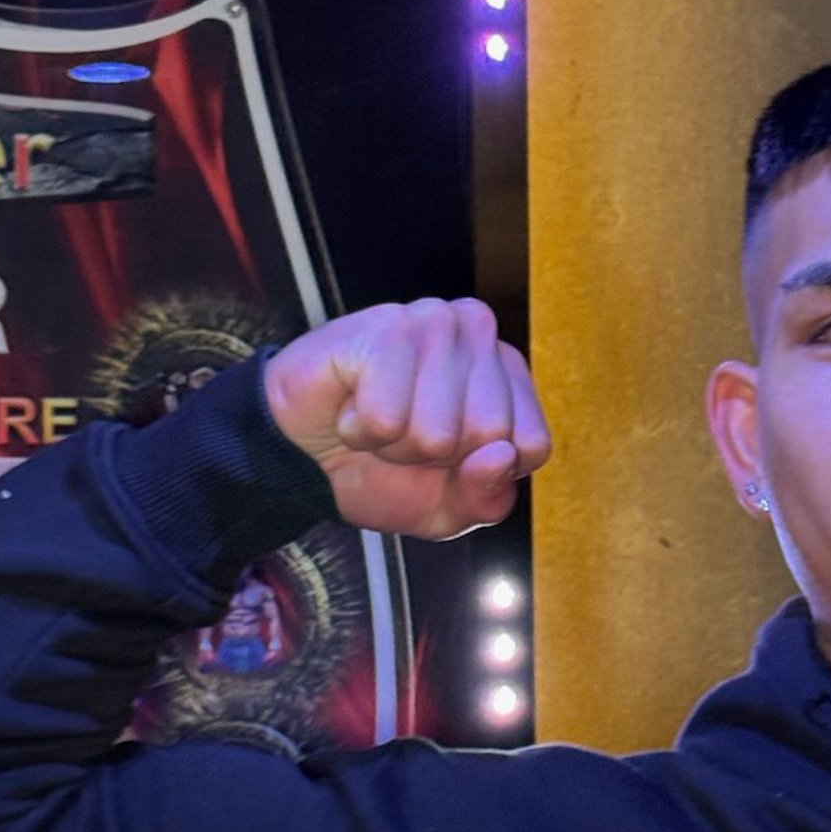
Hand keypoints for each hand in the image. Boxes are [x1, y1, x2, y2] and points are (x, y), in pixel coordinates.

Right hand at [264, 298, 549, 538]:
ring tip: (374, 420)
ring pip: (440, 432)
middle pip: (490, 435)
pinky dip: (361, 430)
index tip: (444, 457)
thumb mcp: (447, 508)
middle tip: (401, 436)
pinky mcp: (386, 327)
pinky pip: (389, 418)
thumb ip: (488, 496)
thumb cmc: (377, 471)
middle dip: (436, 459)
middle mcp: (478, 333)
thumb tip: (502, 455)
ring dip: (395, 445)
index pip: (532, 444)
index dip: (480, 471)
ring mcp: (434, 322)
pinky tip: (350, 405)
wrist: (298, 457)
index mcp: (508, 373)